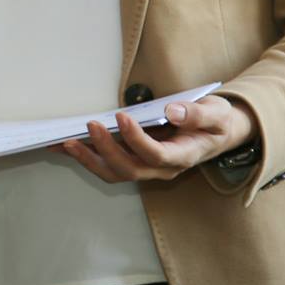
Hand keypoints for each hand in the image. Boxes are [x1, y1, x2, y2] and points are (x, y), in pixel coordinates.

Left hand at [54, 94, 255, 182]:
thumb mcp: (216, 113)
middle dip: (107, 149)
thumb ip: (196, 114)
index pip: (156, 155)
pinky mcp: (136, 162)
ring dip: (90, 159)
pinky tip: (66, 145)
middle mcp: (163, 168)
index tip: (121, 117)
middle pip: (130, 168)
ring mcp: (148, 168)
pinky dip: (87, 156)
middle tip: (90, 125)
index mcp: (184, 156)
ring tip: (67, 143)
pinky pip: (109, 165)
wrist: (218, 134)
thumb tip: (173, 111)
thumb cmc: (216, 122)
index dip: (137, 139)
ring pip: (116, 173)